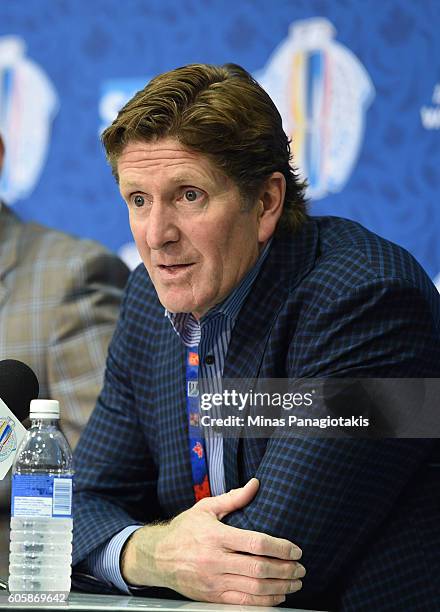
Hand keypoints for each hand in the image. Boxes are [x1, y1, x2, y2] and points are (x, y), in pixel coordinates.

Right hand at [121, 478, 304, 605]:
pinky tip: (277, 596)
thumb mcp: (206, 508)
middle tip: (301, 568)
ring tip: (295, 583)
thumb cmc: (184, 529)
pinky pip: (243, 602)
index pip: (255, 543)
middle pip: (258, 568)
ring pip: (254, 588)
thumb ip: (233, 498)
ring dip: (280, 587)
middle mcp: (215, 560)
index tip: (295, 549)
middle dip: (285, 570)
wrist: (158, 557)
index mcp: (215, 536)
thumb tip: (255, 484)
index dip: (279, 547)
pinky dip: (264, 601)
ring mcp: (214, 581)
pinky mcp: (212, 596)